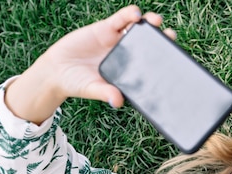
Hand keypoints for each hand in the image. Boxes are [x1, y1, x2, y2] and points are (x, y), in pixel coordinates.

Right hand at [5, 6, 175, 122]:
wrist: (56, 70)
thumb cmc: (78, 84)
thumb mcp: (93, 89)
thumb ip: (106, 93)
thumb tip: (118, 101)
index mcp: (129, 71)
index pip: (151, 65)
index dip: (163, 60)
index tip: (175, 59)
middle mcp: (128, 55)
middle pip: (149, 45)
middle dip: (161, 39)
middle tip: (169, 36)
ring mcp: (118, 41)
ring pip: (138, 29)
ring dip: (149, 24)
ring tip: (155, 21)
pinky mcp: (105, 28)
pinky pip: (120, 19)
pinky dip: (128, 15)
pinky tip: (135, 14)